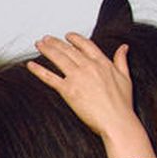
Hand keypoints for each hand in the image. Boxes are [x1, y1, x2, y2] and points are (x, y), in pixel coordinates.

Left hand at [27, 32, 156, 157]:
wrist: (117, 121)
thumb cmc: (123, 105)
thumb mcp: (126, 78)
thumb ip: (122, 60)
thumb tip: (124, 47)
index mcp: (102, 63)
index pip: (85, 45)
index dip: (74, 39)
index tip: (67, 36)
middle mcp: (88, 66)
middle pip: (68, 50)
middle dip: (55, 42)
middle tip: (46, 39)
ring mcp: (77, 77)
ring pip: (58, 58)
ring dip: (46, 50)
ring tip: (38, 44)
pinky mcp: (68, 90)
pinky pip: (50, 77)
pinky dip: (39, 70)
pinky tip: (31, 65)